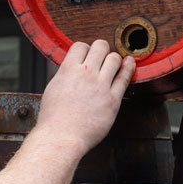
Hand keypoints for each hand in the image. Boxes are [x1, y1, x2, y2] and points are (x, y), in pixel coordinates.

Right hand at [34, 40, 134, 157]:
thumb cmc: (54, 119)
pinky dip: (128, 68)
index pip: (80, 45)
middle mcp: (86, 74)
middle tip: (101, 57)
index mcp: (68, 70)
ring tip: (113, 64)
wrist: (62, 138)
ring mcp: (101, 86)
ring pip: (114, 58)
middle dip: (101, 49)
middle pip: (100, 46)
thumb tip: (72, 68)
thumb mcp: (53, 88)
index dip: (85, 49)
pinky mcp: (113, 100)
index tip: (87, 55)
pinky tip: (129, 63)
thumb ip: (65, 75)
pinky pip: (124, 78)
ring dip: (114, 59)